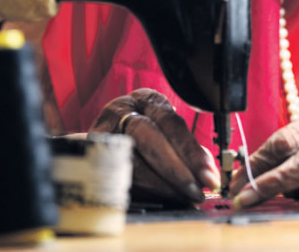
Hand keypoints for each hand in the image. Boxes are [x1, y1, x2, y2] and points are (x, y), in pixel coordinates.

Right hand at [91, 88, 219, 205]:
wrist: (104, 141)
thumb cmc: (144, 135)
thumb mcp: (165, 131)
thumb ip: (186, 148)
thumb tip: (206, 171)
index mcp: (145, 99)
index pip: (170, 122)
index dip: (191, 150)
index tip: (208, 174)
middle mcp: (121, 110)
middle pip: (148, 137)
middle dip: (176, 169)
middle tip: (195, 191)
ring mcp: (101, 131)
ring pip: (130, 159)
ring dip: (160, 184)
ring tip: (180, 197)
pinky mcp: (91, 155)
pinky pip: (117, 176)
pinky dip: (142, 190)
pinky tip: (159, 198)